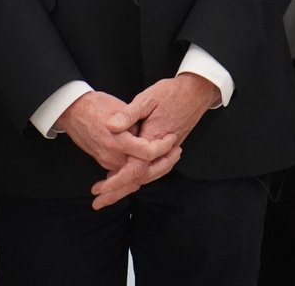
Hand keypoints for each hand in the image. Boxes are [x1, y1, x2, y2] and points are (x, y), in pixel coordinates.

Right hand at [57, 90, 178, 173]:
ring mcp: (107, 161)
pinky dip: (140, 171)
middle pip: (143, 172)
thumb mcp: (118, 106)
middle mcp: (112, 156)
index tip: (172, 138)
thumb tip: (149, 132)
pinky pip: (125, 173)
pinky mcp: (104, 161)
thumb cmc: (95, 105)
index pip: (147, 153)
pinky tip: (152, 164)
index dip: (162, 147)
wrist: (73, 111)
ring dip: (153, 171)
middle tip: (176, 154)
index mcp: (118, 140)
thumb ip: (135, 122)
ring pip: (134, 176)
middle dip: (163, 166)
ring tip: (169, 159)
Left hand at [87, 74, 215, 209]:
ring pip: (145, 176)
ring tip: (107, 194)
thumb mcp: (148, 98)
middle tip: (97, 202)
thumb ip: (129, 114)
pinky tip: (126, 175)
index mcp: (152, 139)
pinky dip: (138, 176)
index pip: (133, 169)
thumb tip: (110, 126)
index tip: (99, 190)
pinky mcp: (168, 148)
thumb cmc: (172, 92)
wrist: (197, 92)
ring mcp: (166, 151)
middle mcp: (160, 150)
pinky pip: (152, 169)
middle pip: (138, 179)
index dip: (116, 182)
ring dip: (126, 187)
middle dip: (117, 192)